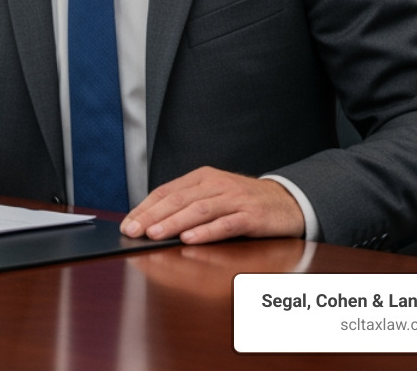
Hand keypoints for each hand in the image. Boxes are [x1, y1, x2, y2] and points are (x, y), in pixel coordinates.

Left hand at [119, 166, 304, 244]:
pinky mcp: (252, 215)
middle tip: (133, 231)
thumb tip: (151, 222)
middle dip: (152, 216)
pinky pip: (227, 223)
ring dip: (174, 223)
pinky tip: (190, 239)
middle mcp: (216, 184)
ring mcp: (235, 199)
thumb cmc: (243, 202)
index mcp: (202, 177)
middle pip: (179, 200)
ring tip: (155, 234)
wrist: (289, 201)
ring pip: (199, 210)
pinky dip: (207, 231)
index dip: (145, 207)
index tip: (128, 223)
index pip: (167, 191)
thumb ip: (188, 204)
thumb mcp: (213, 195)